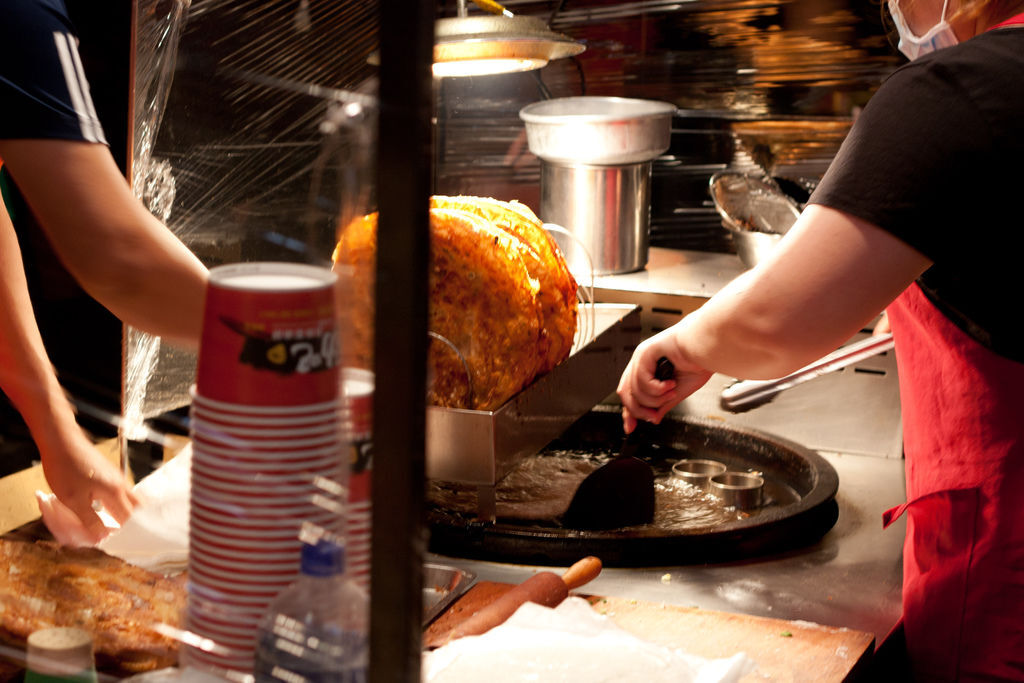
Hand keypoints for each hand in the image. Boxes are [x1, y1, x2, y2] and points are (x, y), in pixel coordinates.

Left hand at [38, 428, 138, 544]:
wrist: (60, 440)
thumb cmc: (65, 468)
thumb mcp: (73, 501)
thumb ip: (90, 520)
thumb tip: (102, 537)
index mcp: (115, 492)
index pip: (129, 519)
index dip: (125, 533)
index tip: (120, 544)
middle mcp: (121, 483)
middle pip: (137, 507)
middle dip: (132, 522)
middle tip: (122, 534)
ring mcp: (116, 476)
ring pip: (129, 498)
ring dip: (125, 512)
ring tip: (112, 523)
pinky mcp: (108, 472)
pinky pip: (120, 491)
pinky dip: (118, 502)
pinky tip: (103, 506)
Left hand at [616, 327, 711, 433]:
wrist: (709, 349)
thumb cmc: (698, 363)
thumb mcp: (677, 392)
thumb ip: (662, 404)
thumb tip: (653, 418)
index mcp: (648, 370)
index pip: (630, 393)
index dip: (629, 411)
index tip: (631, 427)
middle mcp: (641, 362)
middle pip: (626, 393)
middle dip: (640, 410)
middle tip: (655, 414)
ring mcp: (642, 356)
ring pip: (635, 390)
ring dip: (656, 399)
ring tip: (672, 393)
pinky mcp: (646, 351)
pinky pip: (642, 380)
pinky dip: (657, 388)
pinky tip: (670, 384)